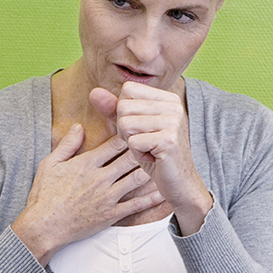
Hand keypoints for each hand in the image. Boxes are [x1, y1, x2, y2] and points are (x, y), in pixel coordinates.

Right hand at [12, 123, 164, 264]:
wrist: (44, 226)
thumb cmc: (44, 195)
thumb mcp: (49, 164)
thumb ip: (67, 144)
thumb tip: (79, 126)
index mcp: (86, 164)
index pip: (114, 143)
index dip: (129, 134)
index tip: (139, 128)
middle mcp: (100, 179)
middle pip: (129, 158)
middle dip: (144, 149)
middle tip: (157, 141)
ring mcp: (107, 197)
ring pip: (136, 179)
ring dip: (151, 169)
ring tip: (164, 161)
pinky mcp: (111, 214)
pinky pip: (136, 205)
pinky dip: (151, 198)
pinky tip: (163, 192)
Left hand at [90, 83, 212, 233]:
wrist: (179, 182)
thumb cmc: (154, 155)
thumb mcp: (132, 129)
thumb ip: (114, 109)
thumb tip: (94, 92)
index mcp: (167, 98)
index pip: (127, 90)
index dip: (124, 112)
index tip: (141, 129)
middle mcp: (173, 105)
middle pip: (124, 106)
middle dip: (125, 129)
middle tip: (145, 142)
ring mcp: (173, 121)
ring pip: (125, 123)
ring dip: (131, 142)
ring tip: (149, 149)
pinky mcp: (169, 140)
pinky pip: (133, 142)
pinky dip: (138, 154)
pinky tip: (153, 158)